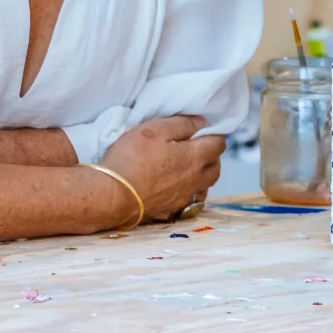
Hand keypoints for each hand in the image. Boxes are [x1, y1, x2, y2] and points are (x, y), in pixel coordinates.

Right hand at [96, 115, 223, 221]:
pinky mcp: (171, 209)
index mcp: (195, 158)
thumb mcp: (154, 130)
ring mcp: (184, 197)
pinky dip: (188, 189)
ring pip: (205, 184)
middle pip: (216, 166)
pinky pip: (189, 198)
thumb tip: (202, 122)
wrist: (113, 195)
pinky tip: (174, 184)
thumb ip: (182, 124)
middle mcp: (195, 180)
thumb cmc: (132, 157)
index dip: (214, 132)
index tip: (203, 127)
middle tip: (197, 145)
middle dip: (212, 154)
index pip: (218, 143)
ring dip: (202, 173)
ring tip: (188, 165)